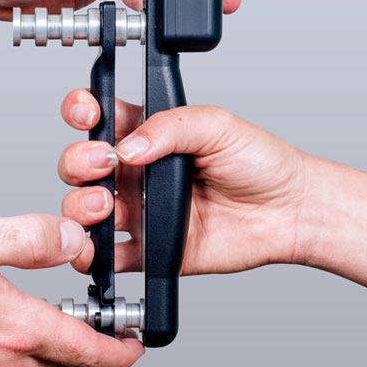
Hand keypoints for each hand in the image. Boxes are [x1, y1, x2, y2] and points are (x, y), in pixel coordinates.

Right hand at [0, 212, 142, 366]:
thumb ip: (30, 238)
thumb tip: (74, 241)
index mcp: (14, 330)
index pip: (89, 351)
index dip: (122, 349)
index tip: (139, 342)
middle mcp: (1, 361)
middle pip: (66, 358)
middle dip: (91, 339)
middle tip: (103, 314)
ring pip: (36, 359)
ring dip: (56, 338)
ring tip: (60, 307)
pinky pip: (7, 360)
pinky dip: (24, 340)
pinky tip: (10, 311)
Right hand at [57, 90, 308, 275]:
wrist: (289, 213)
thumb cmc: (260, 163)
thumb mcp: (217, 125)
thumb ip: (170, 127)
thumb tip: (127, 146)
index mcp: (149, 134)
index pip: (100, 117)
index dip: (82, 111)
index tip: (87, 114)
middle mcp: (137, 172)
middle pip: (80, 164)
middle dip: (78, 162)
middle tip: (105, 164)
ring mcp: (139, 211)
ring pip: (83, 209)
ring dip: (80, 206)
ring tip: (107, 204)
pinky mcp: (147, 248)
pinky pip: (108, 255)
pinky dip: (93, 254)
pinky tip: (102, 246)